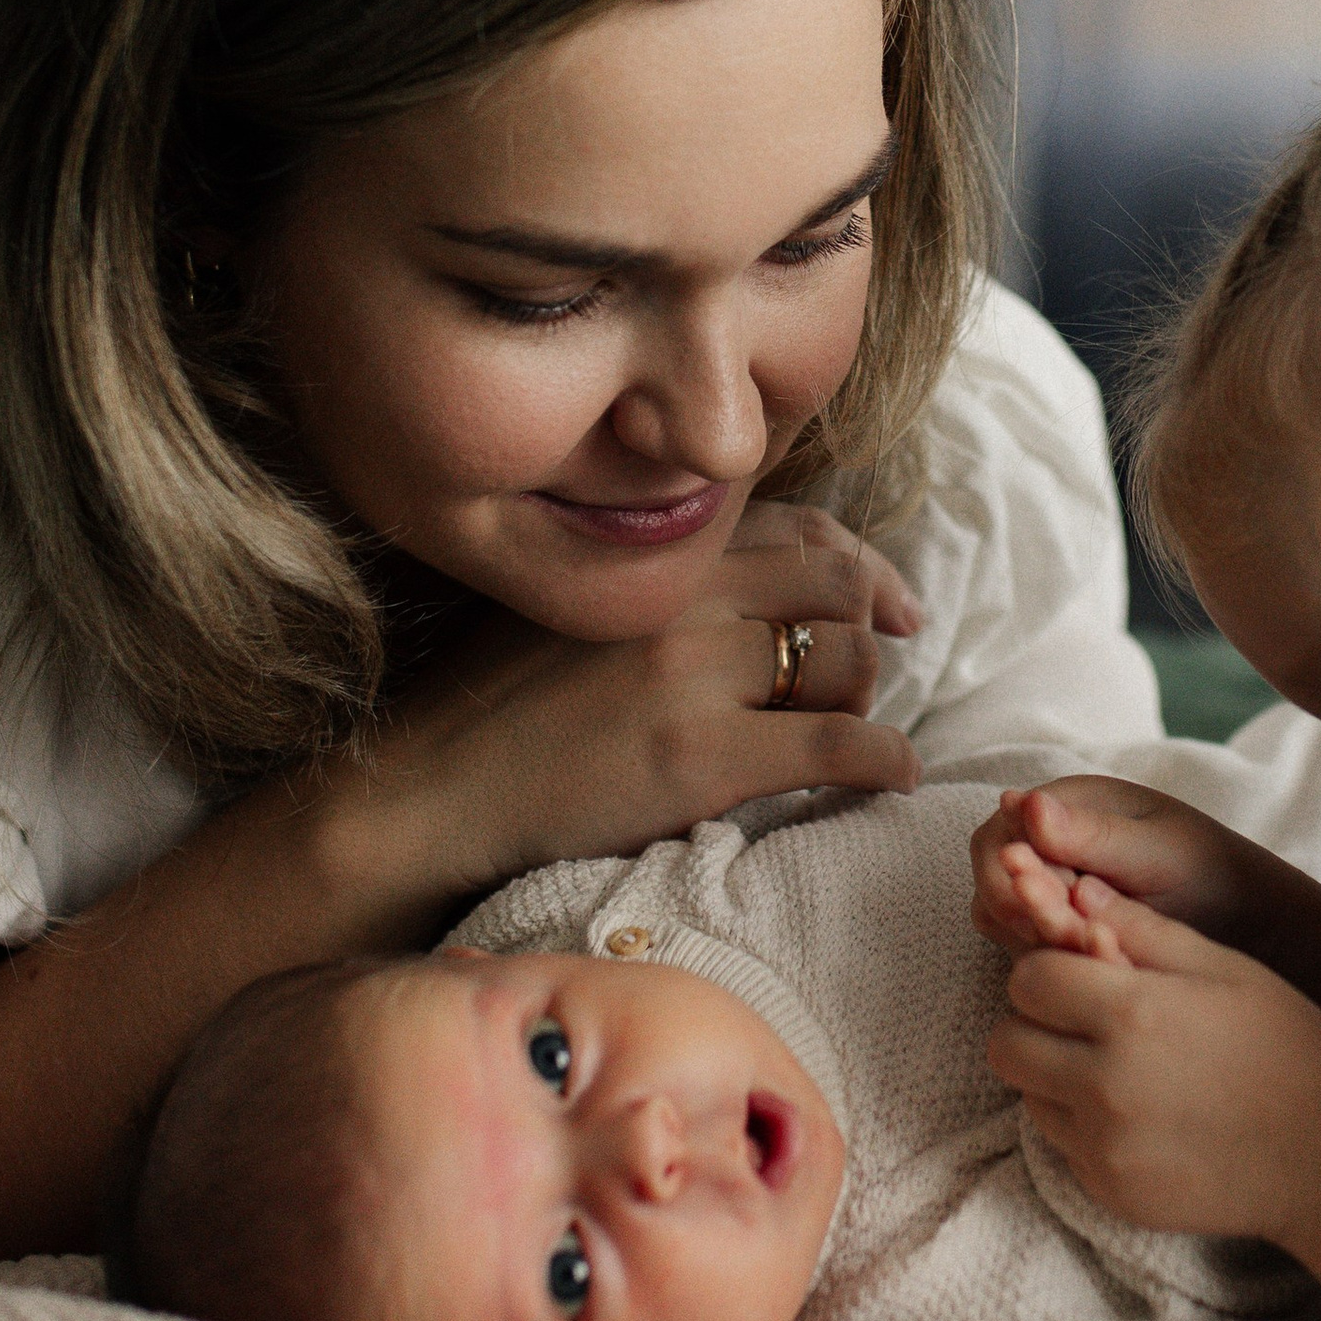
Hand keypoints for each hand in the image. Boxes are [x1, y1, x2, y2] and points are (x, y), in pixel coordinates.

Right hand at [326, 504, 923, 907]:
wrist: (425, 792)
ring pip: (846, 660)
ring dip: (867, 697)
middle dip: (870, 625)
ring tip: (850, 729)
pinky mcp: (704, 754)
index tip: (887, 598)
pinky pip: (837, 744)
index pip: (794, 528)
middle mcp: (681, 595)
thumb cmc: (487, 711)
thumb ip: (647, 582)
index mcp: (649, 555)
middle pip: (836, 585)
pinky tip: (895, 775)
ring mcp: (694, 672)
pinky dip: (886, 759)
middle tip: (873, 667)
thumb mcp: (565, 607)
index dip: (858, 562)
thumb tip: (738, 590)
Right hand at [971, 777, 1272, 956]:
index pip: (995, 840)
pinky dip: (1063, 962)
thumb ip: (1091, 834)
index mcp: (1062, 807)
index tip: (1045, 907)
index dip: (1008, 879)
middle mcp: (1045, 845)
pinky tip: (1110, 962)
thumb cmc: (1208, 870)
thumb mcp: (1156, 850)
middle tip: (1087, 939)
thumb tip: (1023, 802)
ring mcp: (1050, 889)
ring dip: (1044, 944)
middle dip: (1028, 920)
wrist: (1246, 920)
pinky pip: (1035, 951)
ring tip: (1107, 950)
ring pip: (1006, 926)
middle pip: (991, 888)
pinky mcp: (1061, 929)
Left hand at [986, 892, 1320, 1247]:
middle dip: (1036, 1024)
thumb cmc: (1286, 1047)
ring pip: (1028, 1096)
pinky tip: (1139, 1116)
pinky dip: (1083, 1128)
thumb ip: (1142, 930)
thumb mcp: (1225, 968)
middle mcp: (1105, 1085)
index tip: (1083, 977)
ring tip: (1118, 1070)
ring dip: (1054, 1077)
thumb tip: (1077, 891)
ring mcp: (1104, 1146)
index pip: (1028, 980)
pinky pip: (1061, 1147)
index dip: (1050, 971)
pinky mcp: (1110, 1191)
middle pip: (1008, 1042)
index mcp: (1132, 1014)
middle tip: (1086, 1023)